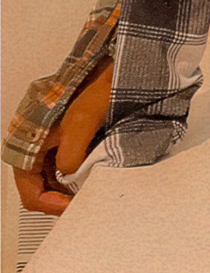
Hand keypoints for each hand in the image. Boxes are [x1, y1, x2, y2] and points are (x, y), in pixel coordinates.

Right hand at [13, 56, 113, 216]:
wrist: (116, 66)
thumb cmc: (100, 84)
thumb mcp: (84, 118)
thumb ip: (72, 150)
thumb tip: (68, 174)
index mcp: (30, 135)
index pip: (29, 187)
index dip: (50, 203)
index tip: (72, 206)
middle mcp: (35, 139)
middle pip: (37, 186)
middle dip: (57, 198)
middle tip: (81, 203)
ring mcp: (50, 139)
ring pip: (49, 178)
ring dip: (66, 188)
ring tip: (86, 191)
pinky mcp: (64, 136)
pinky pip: (62, 165)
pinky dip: (74, 175)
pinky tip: (90, 175)